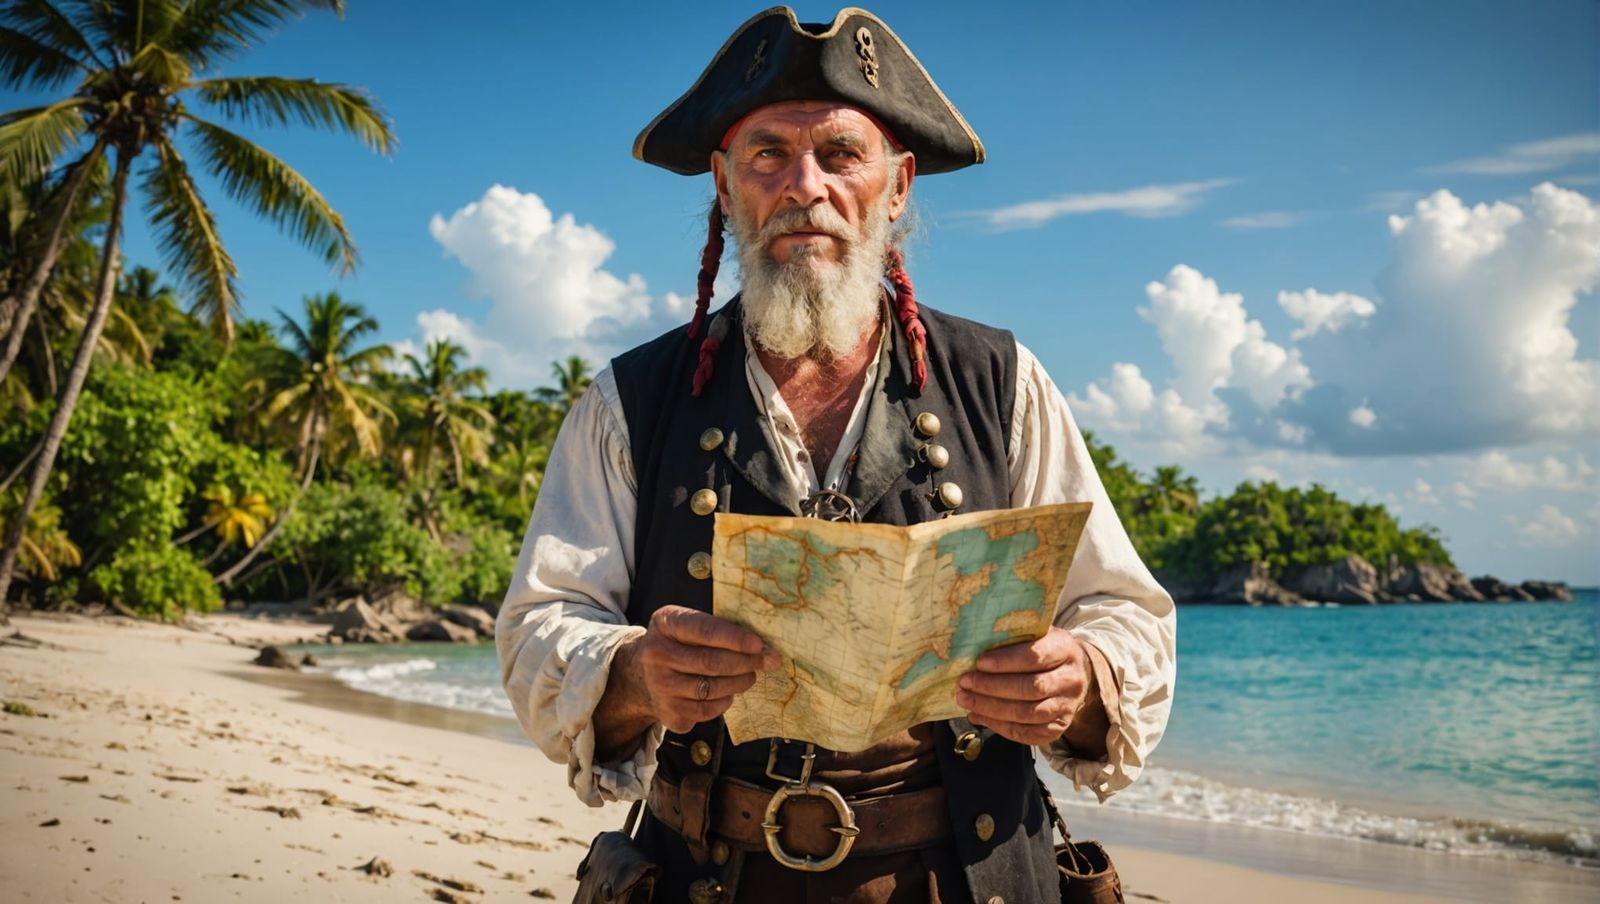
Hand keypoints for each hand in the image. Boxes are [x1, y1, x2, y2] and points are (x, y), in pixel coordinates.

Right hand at [628, 605, 778, 733]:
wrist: (640, 677)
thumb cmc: (677, 645)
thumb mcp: (686, 626)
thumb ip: (718, 631)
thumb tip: (763, 649)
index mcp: (665, 624)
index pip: (704, 630)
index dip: (735, 638)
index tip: (759, 645)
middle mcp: (657, 655)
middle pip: (711, 662)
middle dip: (745, 662)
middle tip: (765, 661)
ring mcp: (660, 686)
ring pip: (713, 688)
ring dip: (740, 682)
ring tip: (749, 675)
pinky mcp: (669, 713)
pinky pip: (708, 709)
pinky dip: (725, 700)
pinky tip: (728, 692)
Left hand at [955, 627, 1093, 746]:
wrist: (1074, 672)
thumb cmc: (1044, 649)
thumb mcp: (1035, 634)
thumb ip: (1012, 637)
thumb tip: (973, 647)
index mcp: (1065, 649)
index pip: (1035, 656)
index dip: (1006, 661)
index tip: (979, 663)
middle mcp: (1071, 679)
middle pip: (1031, 688)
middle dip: (992, 687)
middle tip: (964, 683)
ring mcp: (1067, 706)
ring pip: (1028, 714)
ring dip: (992, 709)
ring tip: (966, 700)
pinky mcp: (1059, 728)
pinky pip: (1028, 733)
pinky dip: (999, 727)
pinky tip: (979, 716)